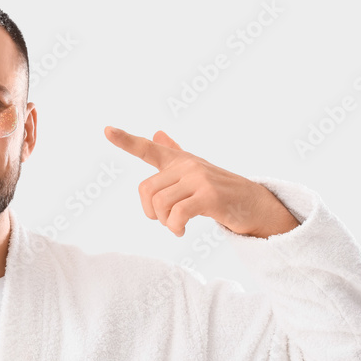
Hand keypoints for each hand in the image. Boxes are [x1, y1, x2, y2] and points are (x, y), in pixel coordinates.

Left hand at [104, 127, 298, 238]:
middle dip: (151, 212)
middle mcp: (187, 165)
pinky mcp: (209, 196)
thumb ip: (174, 154)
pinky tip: (182, 230)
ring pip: (160, 204)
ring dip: (165, 222)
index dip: (125, 140)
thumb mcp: (193, 172)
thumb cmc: (219, 190)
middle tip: (166, 220)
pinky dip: (175, 227)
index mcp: (179, 160)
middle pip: (146, 190)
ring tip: (177, 225)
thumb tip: (157, 132)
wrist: (254, 204)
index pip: (148, 148)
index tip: (106, 130)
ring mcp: (199, 178)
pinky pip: (177, 214)